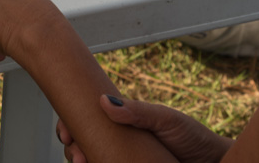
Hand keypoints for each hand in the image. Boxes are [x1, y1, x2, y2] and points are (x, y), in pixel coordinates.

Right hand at [56, 95, 233, 162]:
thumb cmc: (193, 138)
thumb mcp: (166, 119)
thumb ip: (138, 111)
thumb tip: (104, 102)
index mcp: (122, 122)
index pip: (87, 118)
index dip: (69, 123)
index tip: (64, 131)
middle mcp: (117, 141)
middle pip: (82, 141)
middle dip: (71, 146)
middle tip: (75, 153)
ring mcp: (120, 158)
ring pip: (90, 158)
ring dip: (79, 159)